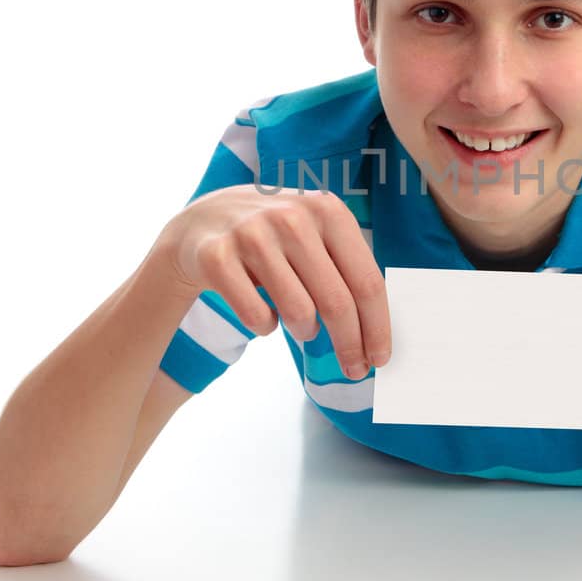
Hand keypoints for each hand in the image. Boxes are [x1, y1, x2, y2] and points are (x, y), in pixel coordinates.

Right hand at [158, 184, 390, 379]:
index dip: (378, 327)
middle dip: (350, 345)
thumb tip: (376, 332)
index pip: (366, 281)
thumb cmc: (273, 237)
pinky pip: (257, 317)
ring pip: (299, 313)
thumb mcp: (314, 233)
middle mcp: (291, 217)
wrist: (201, 223)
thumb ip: (346, 269)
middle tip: (354, 370)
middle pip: (337, 303)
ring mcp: (251, 234)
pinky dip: (266, 326)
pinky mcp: (217, 257)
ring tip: (300, 323)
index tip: (380, 357)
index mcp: (327, 210)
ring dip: (305, 331)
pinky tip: (263, 311)